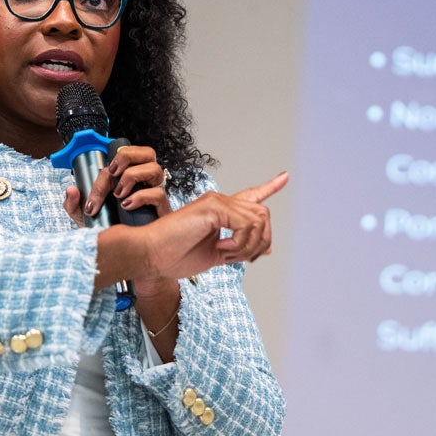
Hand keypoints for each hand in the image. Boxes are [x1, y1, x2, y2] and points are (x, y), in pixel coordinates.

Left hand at [64, 144, 171, 225]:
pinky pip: (158, 194)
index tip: (92, 199)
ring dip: (132, 176)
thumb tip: (71, 189)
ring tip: (118, 195)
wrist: (119, 255)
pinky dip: (141, 196)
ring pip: (154, 168)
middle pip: (147, 153)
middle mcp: (143, 182)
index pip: (120, 162)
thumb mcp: (84, 217)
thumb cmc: (106, 232)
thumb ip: (74, 204)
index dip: (104, 174)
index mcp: (127, 178)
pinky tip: (127, 206)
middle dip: (127, 156)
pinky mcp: (162, 210)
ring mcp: (154, 194)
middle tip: (112, 173)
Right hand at [138, 171, 289, 279]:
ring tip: (225, 254)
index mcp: (220, 211)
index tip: (285, 177)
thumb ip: (240, 248)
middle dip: (259, 242)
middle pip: (263, 215)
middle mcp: (219, 201)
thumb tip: (266, 248)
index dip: (269, 187)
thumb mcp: (217, 255)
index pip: (250, 195)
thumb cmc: (174, 255)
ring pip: (258, 220)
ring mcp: (216, 202)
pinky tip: (221, 249)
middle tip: (238, 258)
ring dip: (248, 246)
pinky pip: (245, 225)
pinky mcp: (213, 208)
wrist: (150, 255)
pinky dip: (239, 243)